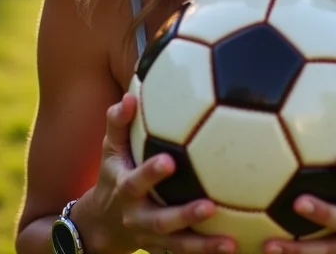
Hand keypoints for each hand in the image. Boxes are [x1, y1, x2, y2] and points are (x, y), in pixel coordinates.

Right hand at [79, 92, 236, 253]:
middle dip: (184, 215)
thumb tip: (129, 96)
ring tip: (230, 243)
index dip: (151, 173)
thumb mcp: (110, 149)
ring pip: (177, 246)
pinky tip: (235, 250)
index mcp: (125, 189)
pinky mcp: (163, 250)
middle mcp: (138, 217)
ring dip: (203, 246)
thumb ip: (118, 123)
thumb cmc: (113, 174)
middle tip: (210, 206)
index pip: (136, 181)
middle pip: (161, 221)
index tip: (170, 161)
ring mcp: (151, 238)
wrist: (100, 226)